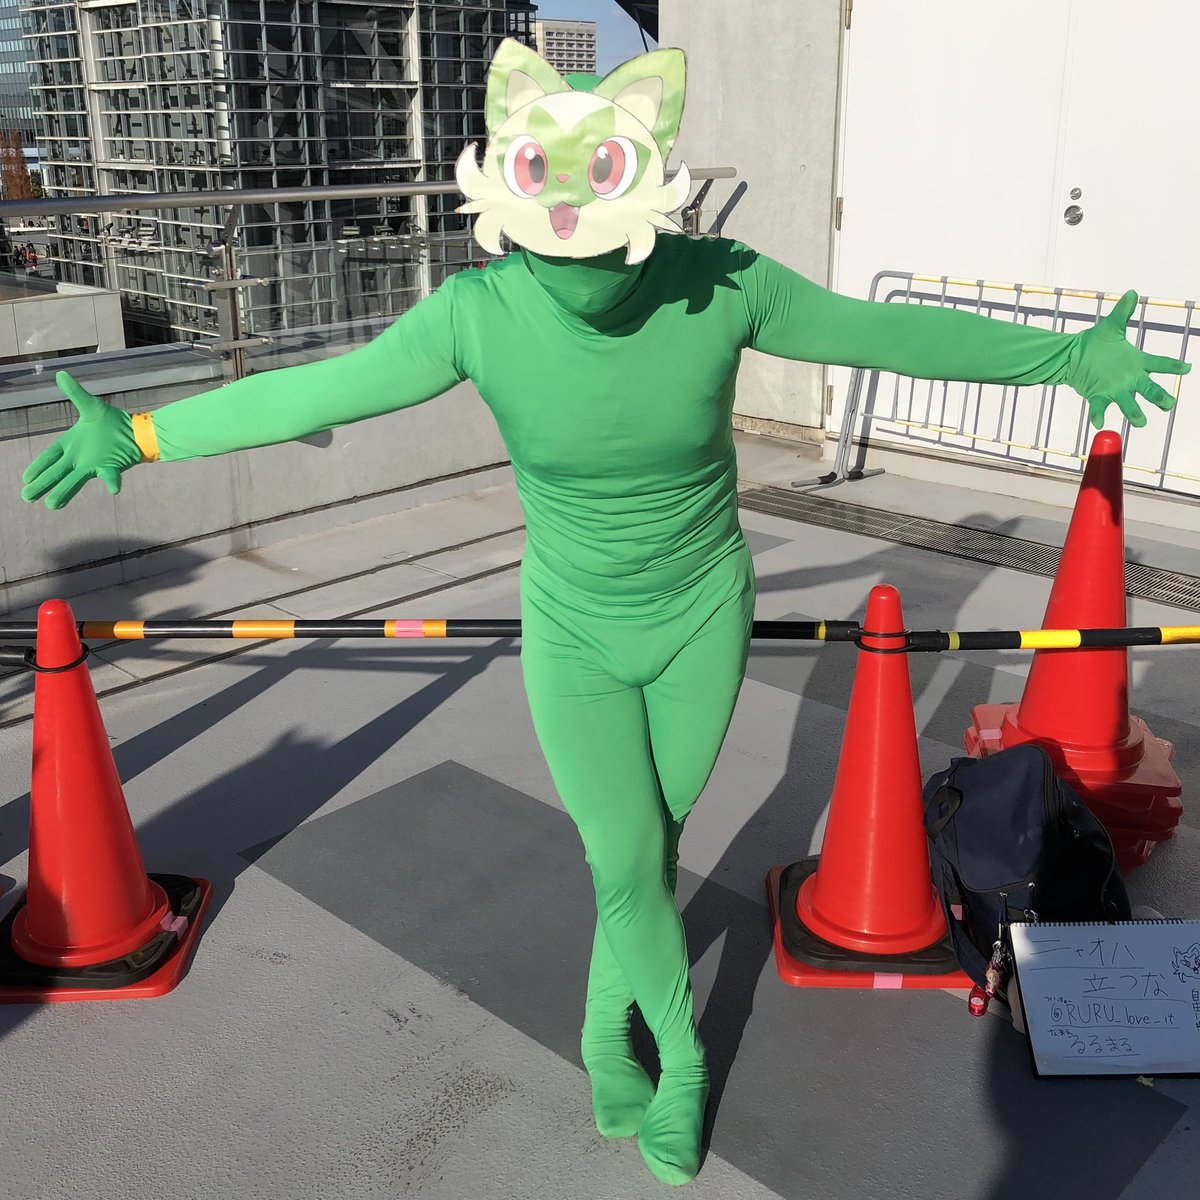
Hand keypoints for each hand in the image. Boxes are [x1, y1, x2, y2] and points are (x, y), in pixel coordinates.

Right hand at [21, 372, 142, 509]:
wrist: (136, 430)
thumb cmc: (113, 421)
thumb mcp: (91, 406)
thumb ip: (76, 393)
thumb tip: (61, 374)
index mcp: (71, 444)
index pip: (50, 457)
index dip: (37, 467)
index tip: (25, 477)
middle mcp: (79, 458)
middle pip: (56, 473)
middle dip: (42, 484)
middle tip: (26, 496)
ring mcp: (94, 465)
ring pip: (74, 481)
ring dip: (64, 492)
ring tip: (52, 506)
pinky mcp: (110, 467)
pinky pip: (110, 476)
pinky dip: (113, 482)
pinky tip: (114, 490)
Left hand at [1066, 290, 1190, 429]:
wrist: (1073, 356)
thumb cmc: (1095, 342)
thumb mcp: (1110, 327)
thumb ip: (1122, 313)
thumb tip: (1132, 294)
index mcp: (1136, 361)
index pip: (1159, 364)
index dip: (1173, 366)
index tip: (1186, 368)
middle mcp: (1130, 378)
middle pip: (1150, 389)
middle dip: (1160, 397)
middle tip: (1169, 404)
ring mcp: (1115, 389)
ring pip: (1129, 404)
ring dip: (1135, 413)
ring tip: (1141, 421)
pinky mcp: (1098, 396)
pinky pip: (1100, 408)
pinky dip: (1099, 415)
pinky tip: (1099, 422)